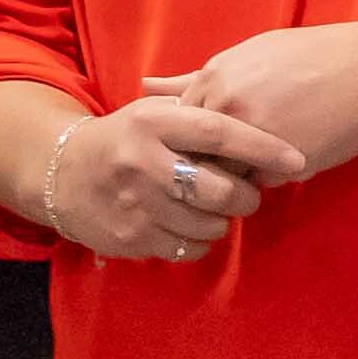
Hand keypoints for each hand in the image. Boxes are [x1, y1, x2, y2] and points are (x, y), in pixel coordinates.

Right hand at [40, 92, 258, 261]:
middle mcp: (142, 162)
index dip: (263, 147)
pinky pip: (188, 248)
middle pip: (219, 189)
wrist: (60, 173)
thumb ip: (198, 111)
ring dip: (223, 221)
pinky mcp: (131, 237)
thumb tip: (262, 110)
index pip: (219, 133)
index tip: (296, 158)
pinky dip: (200, 241)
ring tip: (215, 208)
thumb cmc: (125, 139)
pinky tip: (191, 225)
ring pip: (209, 225)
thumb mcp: (152, 113)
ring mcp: (136, 204)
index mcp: (152, 122)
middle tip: (248, 193)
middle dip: (246, 195)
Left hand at [138, 17, 357, 197]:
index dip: (186, 142)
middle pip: (193, 156)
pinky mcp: (284, 165)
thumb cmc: (314, 56)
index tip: (197, 148)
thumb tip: (144, 86)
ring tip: (255, 164)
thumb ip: (195, 78)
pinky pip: (263, 184)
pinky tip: (294, 156)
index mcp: (216, 78)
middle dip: (205, 165)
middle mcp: (228, 107)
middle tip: (221, 165)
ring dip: (236, 177)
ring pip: (225, 176)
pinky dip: (272, 178)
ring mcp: (255, 138)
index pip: (176, 127)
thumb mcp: (251, 55)